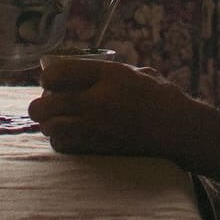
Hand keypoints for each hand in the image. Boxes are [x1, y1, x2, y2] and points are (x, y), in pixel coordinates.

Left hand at [28, 58, 191, 157]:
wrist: (179, 130)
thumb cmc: (161, 97)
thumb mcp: (136, 72)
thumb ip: (106, 72)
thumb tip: (76, 71)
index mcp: (108, 76)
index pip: (57, 73)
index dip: (48, 77)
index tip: (51, 81)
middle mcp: (97, 101)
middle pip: (45, 105)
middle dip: (40, 105)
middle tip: (46, 105)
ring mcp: (96, 128)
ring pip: (50, 128)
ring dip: (49, 124)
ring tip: (58, 121)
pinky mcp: (98, 148)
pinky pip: (64, 146)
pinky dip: (62, 141)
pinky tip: (70, 136)